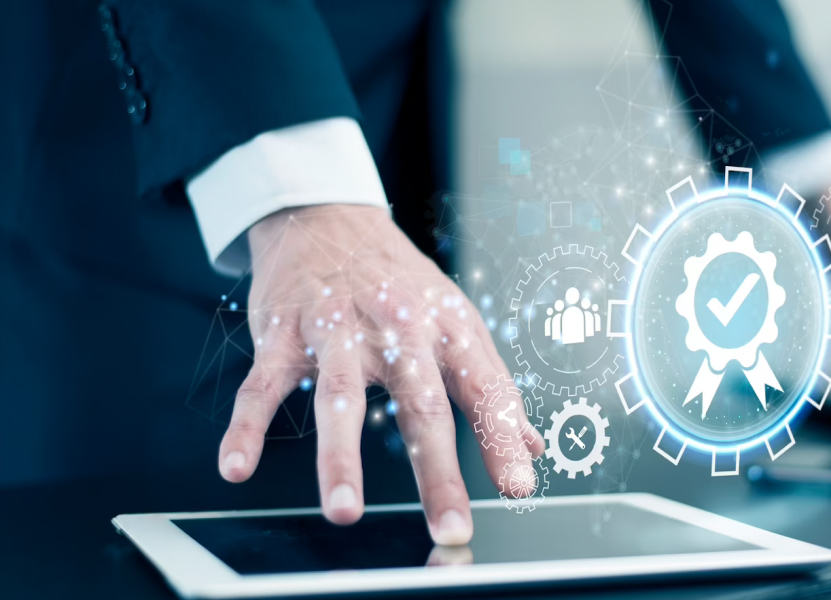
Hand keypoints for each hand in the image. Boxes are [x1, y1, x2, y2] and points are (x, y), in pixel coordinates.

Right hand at [216, 204, 542, 542]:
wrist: (329, 216)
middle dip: (437, 471)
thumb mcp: (458, 321)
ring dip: (340, 458)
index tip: (518, 487)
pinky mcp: (283, 334)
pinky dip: (245, 427)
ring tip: (344, 511)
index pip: (484, 390)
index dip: (503, 438)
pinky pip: (262, 385)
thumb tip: (532, 445)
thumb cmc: (401, 281)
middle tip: (450, 526)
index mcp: (448, 329)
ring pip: (339, 399)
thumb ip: (490, 386)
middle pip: (421, 406)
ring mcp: (337, 332)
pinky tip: (236, 467)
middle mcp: (398, 330)